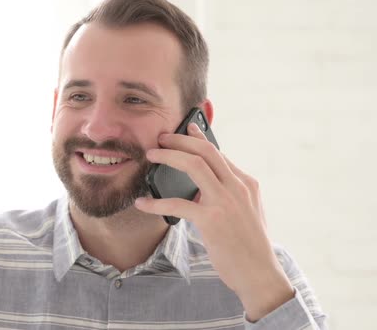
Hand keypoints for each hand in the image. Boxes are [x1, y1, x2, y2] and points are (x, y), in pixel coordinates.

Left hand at [135, 123, 294, 320]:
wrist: (260, 274)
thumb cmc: (249, 246)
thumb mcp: (247, 212)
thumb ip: (230, 195)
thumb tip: (201, 187)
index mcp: (246, 183)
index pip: (219, 153)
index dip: (200, 139)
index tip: (187, 128)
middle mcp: (238, 187)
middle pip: (206, 152)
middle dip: (180, 141)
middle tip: (161, 138)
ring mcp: (225, 202)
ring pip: (193, 166)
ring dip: (169, 157)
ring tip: (151, 156)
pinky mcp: (212, 220)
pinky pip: (177, 204)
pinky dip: (156, 202)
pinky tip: (143, 204)